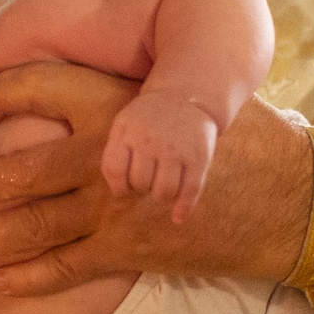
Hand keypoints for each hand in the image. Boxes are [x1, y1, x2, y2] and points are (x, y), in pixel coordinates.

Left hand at [0, 63, 313, 294]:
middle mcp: (108, 152)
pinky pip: (64, 267)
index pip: (35, 87)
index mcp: (118, 100)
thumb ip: (126, 84)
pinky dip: (26, 278)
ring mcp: (116, 206)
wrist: (289, 198)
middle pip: (16, 170)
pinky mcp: (129, 249)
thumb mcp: (185, 87)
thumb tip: (70, 69)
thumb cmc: (238, 135)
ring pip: (30, 224)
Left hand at [102, 92, 220, 221]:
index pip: (115, 169)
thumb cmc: (148, 118)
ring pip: (164, 191)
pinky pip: (191, 190)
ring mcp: (177, 149)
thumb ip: (114, 154)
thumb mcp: (124, 124)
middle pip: (140, 182)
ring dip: (160, 197)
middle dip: (141, 188)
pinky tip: (178, 217)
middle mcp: (152, 140)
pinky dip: (184, 208)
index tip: (124, 190)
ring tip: (161, 189)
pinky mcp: (199, 157)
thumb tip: (118, 194)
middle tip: (147, 182)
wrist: (185, 96)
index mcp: (129, 131)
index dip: (118, 187)